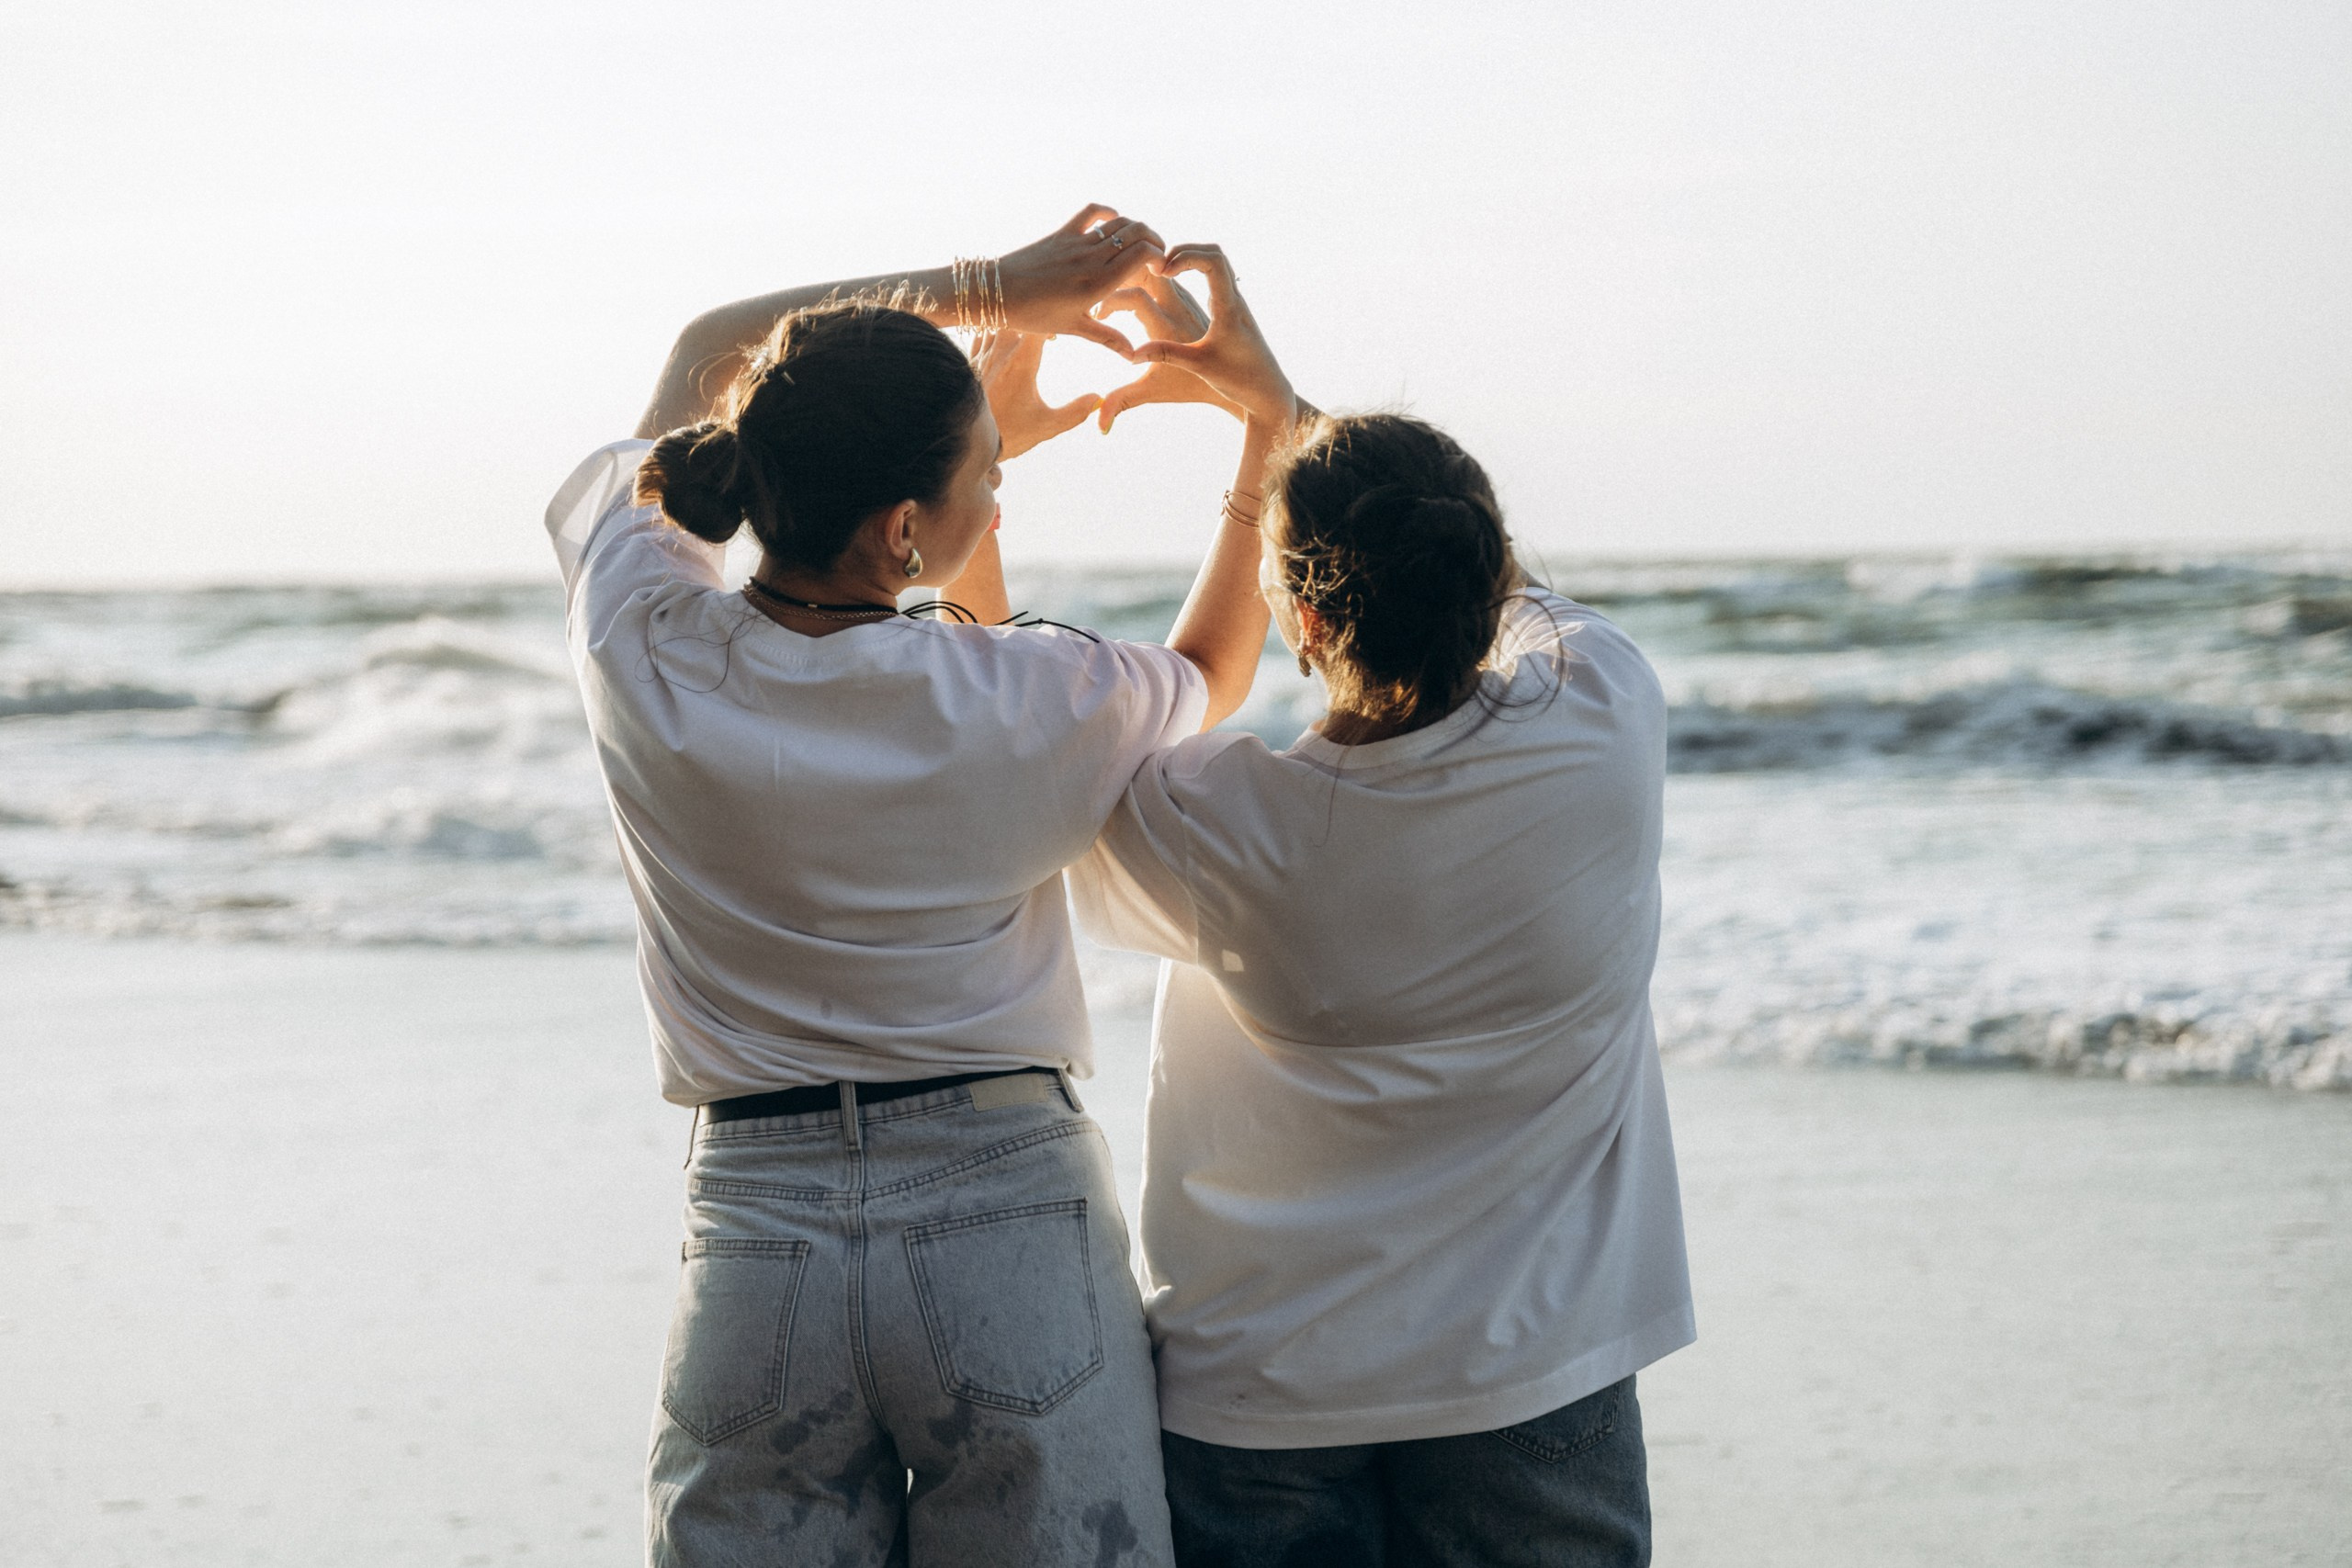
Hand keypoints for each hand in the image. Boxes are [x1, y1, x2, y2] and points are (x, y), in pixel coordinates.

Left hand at [976, 330, 1099, 459]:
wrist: (966, 441)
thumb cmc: (1008, 434)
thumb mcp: (1047, 426)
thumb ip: (1076, 412)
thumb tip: (1098, 399)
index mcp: (1021, 361)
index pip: (1040, 324)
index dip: (1052, 323)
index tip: (1059, 335)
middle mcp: (1000, 351)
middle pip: (1019, 317)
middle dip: (1033, 321)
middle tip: (1043, 333)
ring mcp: (982, 355)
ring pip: (997, 321)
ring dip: (1012, 324)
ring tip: (1023, 333)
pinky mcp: (970, 363)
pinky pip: (980, 334)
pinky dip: (991, 331)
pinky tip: (1000, 341)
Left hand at [993, 204, 1167, 355]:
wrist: (997, 292)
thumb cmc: (1034, 316)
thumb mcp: (1074, 328)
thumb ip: (1107, 337)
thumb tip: (1133, 355)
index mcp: (1099, 284)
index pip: (1143, 255)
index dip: (1160, 256)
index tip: (1161, 269)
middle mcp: (1092, 258)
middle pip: (1138, 234)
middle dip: (1155, 241)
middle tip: (1157, 256)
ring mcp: (1077, 242)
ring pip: (1120, 223)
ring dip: (1136, 229)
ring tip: (1140, 243)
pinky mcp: (1063, 232)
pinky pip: (1092, 212)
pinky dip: (1108, 213)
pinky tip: (1113, 222)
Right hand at [1119, 245, 1295, 430]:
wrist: (1268, 390)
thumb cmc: (1237, 381)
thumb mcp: (1198, 367)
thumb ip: (1165, 355)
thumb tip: (1130, 354)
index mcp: (1227, 310)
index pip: (1212, 263)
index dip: (1185, 257)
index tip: (1162, 270)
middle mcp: (1233, 300)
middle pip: (1214, 252)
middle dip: (1182, 251)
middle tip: (1156, 267)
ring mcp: (1233, 303)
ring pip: (1215, 262)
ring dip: (1187, 258)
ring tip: (1160, 272)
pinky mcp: (1230, 309)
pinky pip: (1214, 275)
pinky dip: (1192, 269)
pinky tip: (1172, 284)